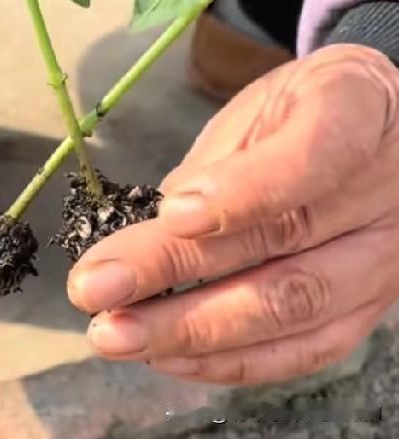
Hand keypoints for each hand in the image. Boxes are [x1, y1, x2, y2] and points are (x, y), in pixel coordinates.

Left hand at [67, 45, 398, 384]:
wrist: (376, 133)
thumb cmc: (302, 111)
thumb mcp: (261, 106)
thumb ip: (220, 163)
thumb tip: (162, 227)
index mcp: (355, 110)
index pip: (313, 153)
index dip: (245, 190)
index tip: (172, 214)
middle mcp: (384, 189)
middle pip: (282, 241)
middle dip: (175, 269)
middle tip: (96, 287)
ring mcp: (383, 256)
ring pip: (291, 307)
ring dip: (192, 330)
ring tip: (115, 333)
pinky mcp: (368, 308)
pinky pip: (305, 348)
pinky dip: (232, 360)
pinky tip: (167, 357)